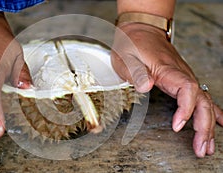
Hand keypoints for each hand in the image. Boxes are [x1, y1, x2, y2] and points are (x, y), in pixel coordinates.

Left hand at [111, 23, 222, 157]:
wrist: (141, 31)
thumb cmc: (133, 44)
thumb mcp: (126, 56)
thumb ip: (136, 71)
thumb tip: (146, 86)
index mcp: (167, 70)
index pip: (187, 89)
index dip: (186, 109)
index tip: (178, 126)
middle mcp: (181, 74)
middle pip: (201, 100)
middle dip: (203, 126)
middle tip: (201, 149)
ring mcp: (184, 78)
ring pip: (204, 102)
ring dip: (208, 125)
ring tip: (208, 147)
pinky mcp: (182, 81)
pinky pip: (201, 97)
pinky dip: (211, 112)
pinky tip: (219, 124)